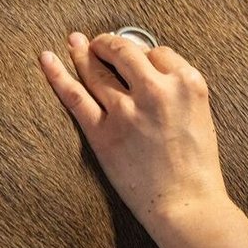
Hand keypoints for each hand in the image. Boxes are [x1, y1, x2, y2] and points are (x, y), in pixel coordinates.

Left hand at [39, 32, 227, 232]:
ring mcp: (127, 111)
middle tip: (100, 43)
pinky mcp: (103, 133)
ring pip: (97, 71)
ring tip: (75, 43)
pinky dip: (58, 75)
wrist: (186, 204)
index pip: (158, 52)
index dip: (144, 54)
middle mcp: (157, 90)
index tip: (136, 58)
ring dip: (83, 53)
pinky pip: (75, 96)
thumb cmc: (197, 166)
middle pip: (125, 52)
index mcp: (188, 83)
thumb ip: (177, 92)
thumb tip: (149, 74)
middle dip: (109, 44)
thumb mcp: (201, 116)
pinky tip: (47, 59)